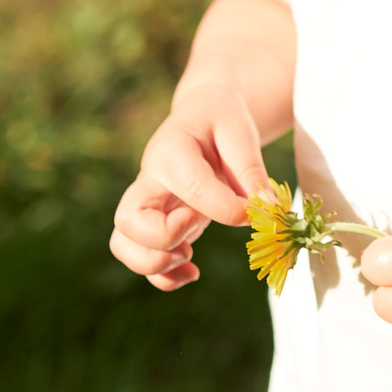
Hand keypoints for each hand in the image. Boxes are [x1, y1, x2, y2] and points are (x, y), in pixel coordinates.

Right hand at [109, 80, 270, 291]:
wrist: (202, 115)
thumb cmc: (221, 120)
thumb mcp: (240, 132)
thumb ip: (251, 170)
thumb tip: (268, 209)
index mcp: (171, 151)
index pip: (191, 187)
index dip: (225, 207)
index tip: (253, 211)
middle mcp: (149, 180)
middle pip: (128, 220)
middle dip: (164, 237)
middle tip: (197, 226)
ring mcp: (147, 204)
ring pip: (123, 244)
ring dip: (155, 262)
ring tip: (190, 256)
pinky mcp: (154, 223)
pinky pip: (140, 258)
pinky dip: (161, 276)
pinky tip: (192, 271)